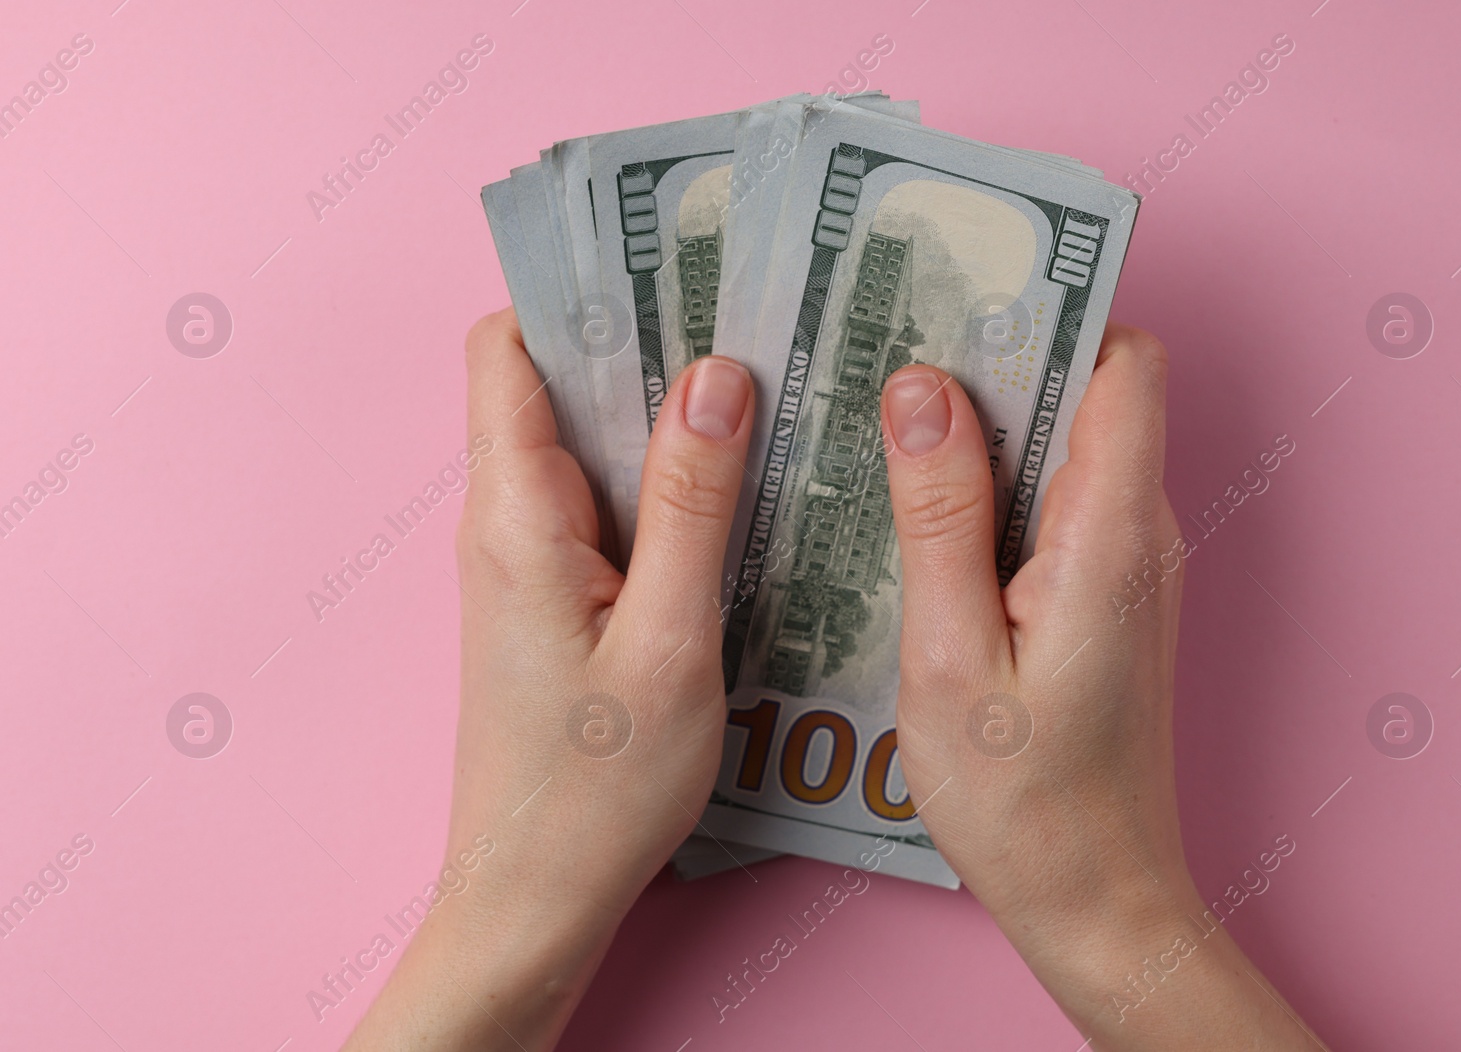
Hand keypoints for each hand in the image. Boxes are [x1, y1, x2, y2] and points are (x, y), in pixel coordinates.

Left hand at [343, 309, 753, 1050]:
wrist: (535, 895)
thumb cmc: (597, 788)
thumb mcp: (670, 640)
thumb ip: (692, 503)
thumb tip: (715, 375)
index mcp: (515, 514)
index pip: (509, 348)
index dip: (578, 293)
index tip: (673, 268)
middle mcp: (507, 521)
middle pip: (557, 384)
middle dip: (646, 343)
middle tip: (755, 323)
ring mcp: (529, 560)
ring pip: (588, 445)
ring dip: (664, 415)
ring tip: (765, 395)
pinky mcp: (555, 597)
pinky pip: (605, 505)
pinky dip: (664, 481)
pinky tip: (738, 492)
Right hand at [879, 324, 1325, 1049]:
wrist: (1097, 901)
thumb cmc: (1023, 801)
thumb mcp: (948, 657)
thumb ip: (940, 516)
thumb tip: (923, 389)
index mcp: (1109, 534)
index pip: (1123, 362)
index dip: (1051, 310)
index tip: (958, 288)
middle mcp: (1135, 532)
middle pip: (1086, 390)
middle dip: (992, 354)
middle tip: (882, 342)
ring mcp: (1124, 564)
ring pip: (1063, 444)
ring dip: (981, 421)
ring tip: (877, 414)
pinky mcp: (1100, 595)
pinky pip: (1050, 501)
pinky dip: (988, 482)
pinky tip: (910, 504)